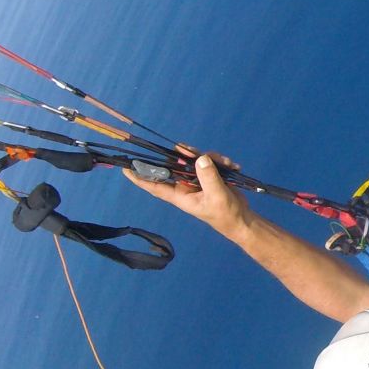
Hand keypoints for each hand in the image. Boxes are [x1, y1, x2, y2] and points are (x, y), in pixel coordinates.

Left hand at [124, 152, 250, 238]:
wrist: (243, 219)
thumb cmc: (225, 214)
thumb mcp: (217, 196)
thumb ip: (208, 177)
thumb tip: (200, 158)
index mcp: (180, 196)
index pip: (155, 186)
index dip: (140, 178)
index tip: (125, 168)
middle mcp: (186, 186)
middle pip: (176, 165)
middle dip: (183, 155)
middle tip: (186, 149)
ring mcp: (198, 181)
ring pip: (195, 160)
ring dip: (210, 158)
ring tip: (226, 164)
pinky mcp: (210, 177)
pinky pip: (210, 162)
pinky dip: (221, 162)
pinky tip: (233, 167)